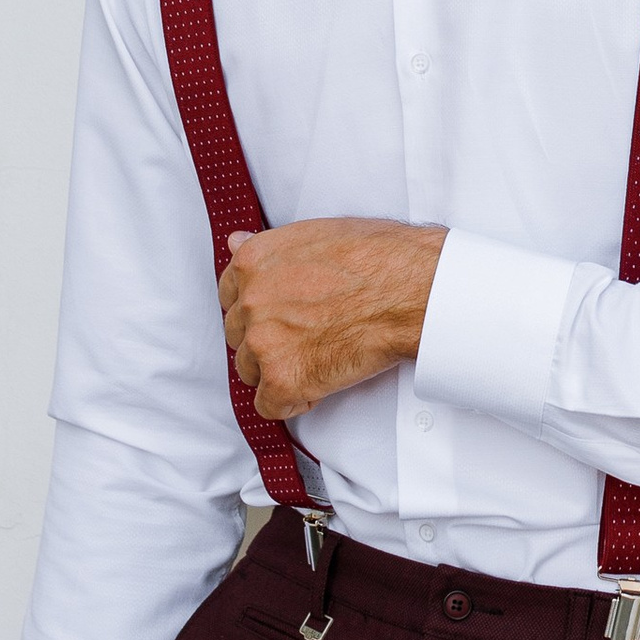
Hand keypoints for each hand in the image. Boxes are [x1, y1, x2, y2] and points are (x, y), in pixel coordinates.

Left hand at [220, 218, 443, 417]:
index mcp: (253, 263)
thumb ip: (269, 247)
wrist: (410, 290)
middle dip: (269, 341)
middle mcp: (250, 301)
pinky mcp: (283, 379)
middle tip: (308, 338)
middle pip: (241, 336)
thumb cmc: (378, 258)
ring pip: (252, 371)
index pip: (230, 296)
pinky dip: (294, 401)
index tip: (278, 316)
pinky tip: (320, 383)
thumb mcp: (315, 234)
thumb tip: (236, 242)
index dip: (257, 311)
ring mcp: (263, 342)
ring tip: (320, 358)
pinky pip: (271, 406)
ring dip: (280, 371)